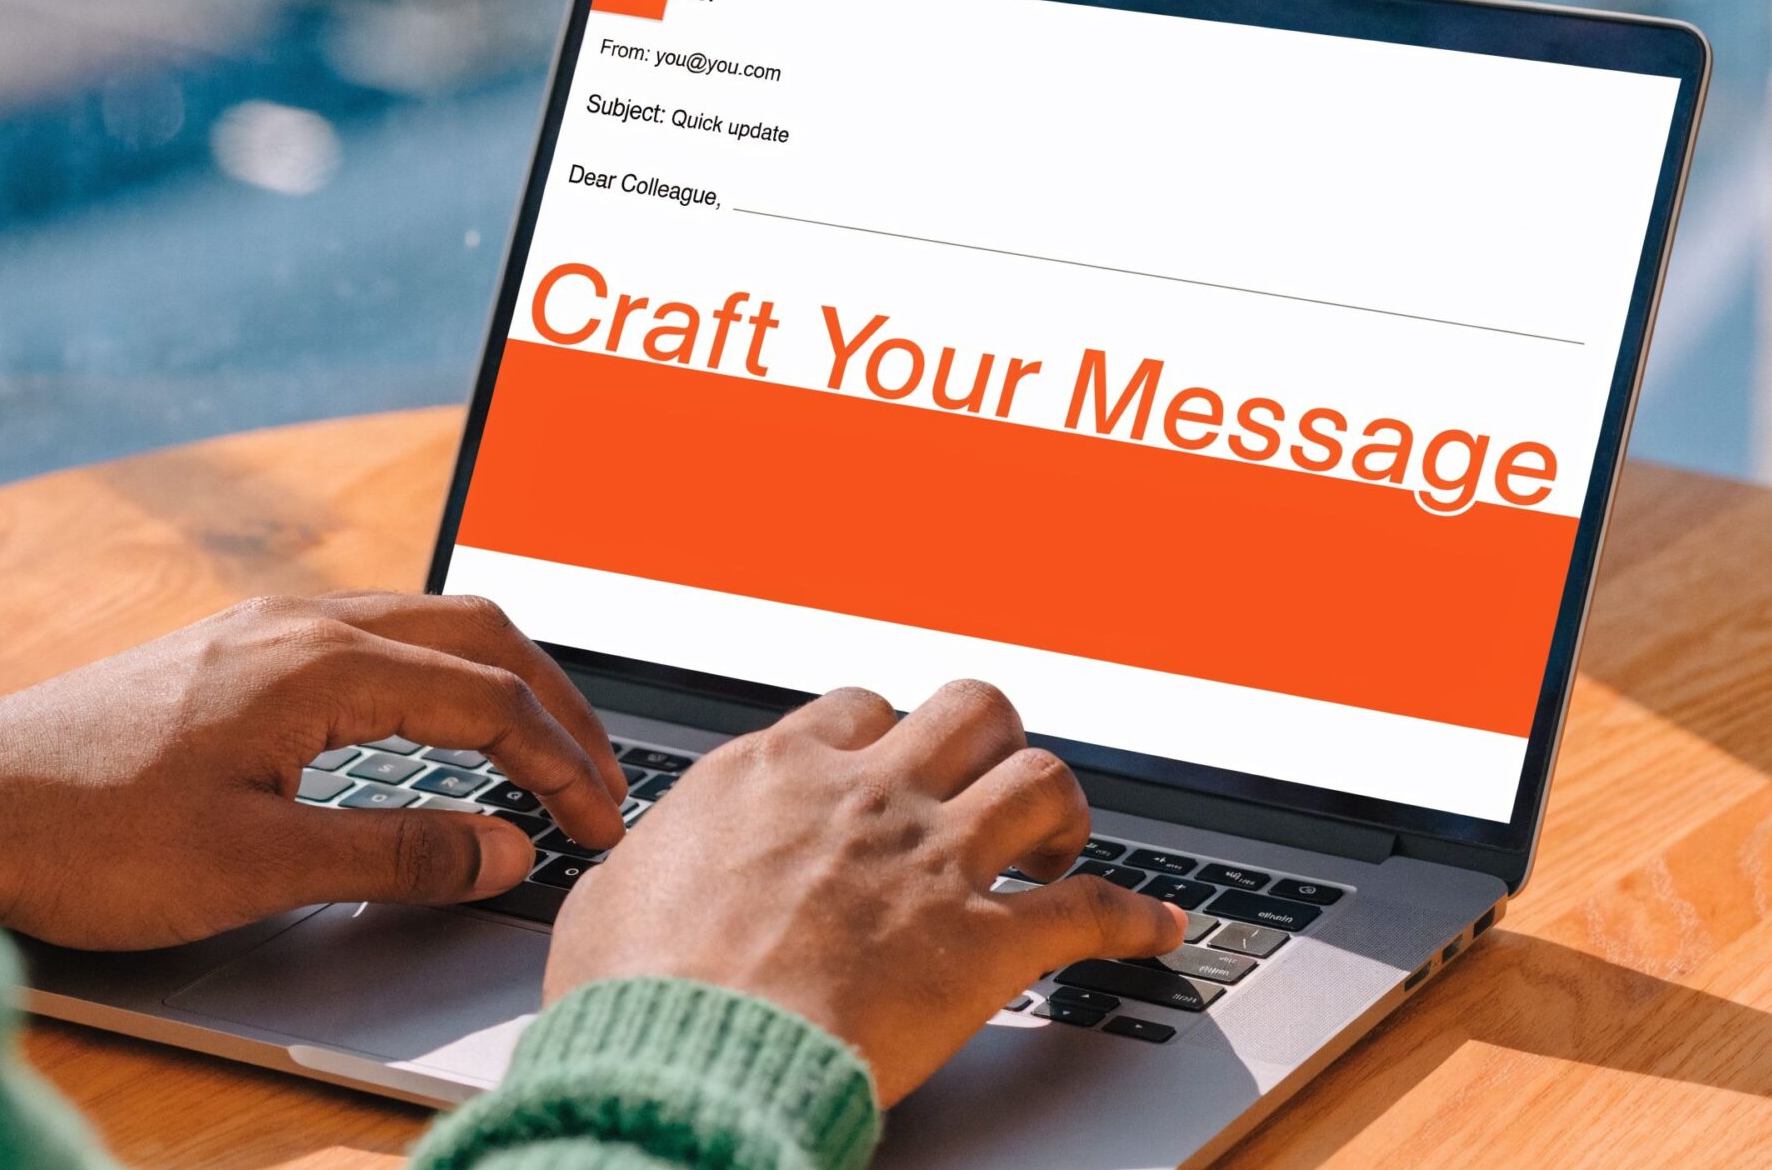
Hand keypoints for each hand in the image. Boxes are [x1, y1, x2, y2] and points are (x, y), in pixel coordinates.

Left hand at [0, 591, 626, 949]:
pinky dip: (437, 675)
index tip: (599, 827)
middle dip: (555, 704)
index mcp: (319, 664)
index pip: (488, 700)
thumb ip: (397, 851)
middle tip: (600, 779)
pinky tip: (429, 723)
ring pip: (424, 624)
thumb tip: (503, 848)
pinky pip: (372, 637)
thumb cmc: (89, 839)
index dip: (561, 766)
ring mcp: (260, 629)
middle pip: (477, 633)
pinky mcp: (229, 652)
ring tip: (538, 747)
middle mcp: (298, 623)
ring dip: (497, 680)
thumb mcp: (259, 865)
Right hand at [544, 680, 1183, 1104]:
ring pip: (1041, 776)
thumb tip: (645, 869)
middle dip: (988, 740)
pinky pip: (1092, 912)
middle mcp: (865, 795)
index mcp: (774, 774)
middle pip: (968, 709)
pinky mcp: (983, 943)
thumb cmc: (637, 995)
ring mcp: (932, 861)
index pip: (855, 711)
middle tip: (985, 785)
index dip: (883, 739)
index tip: (887, 771)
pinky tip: (1159, 927)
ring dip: (1063, 806)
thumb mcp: (612, 896)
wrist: (688, 1062)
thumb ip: (653, 861)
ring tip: (1060, 841)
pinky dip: (1136, 917)